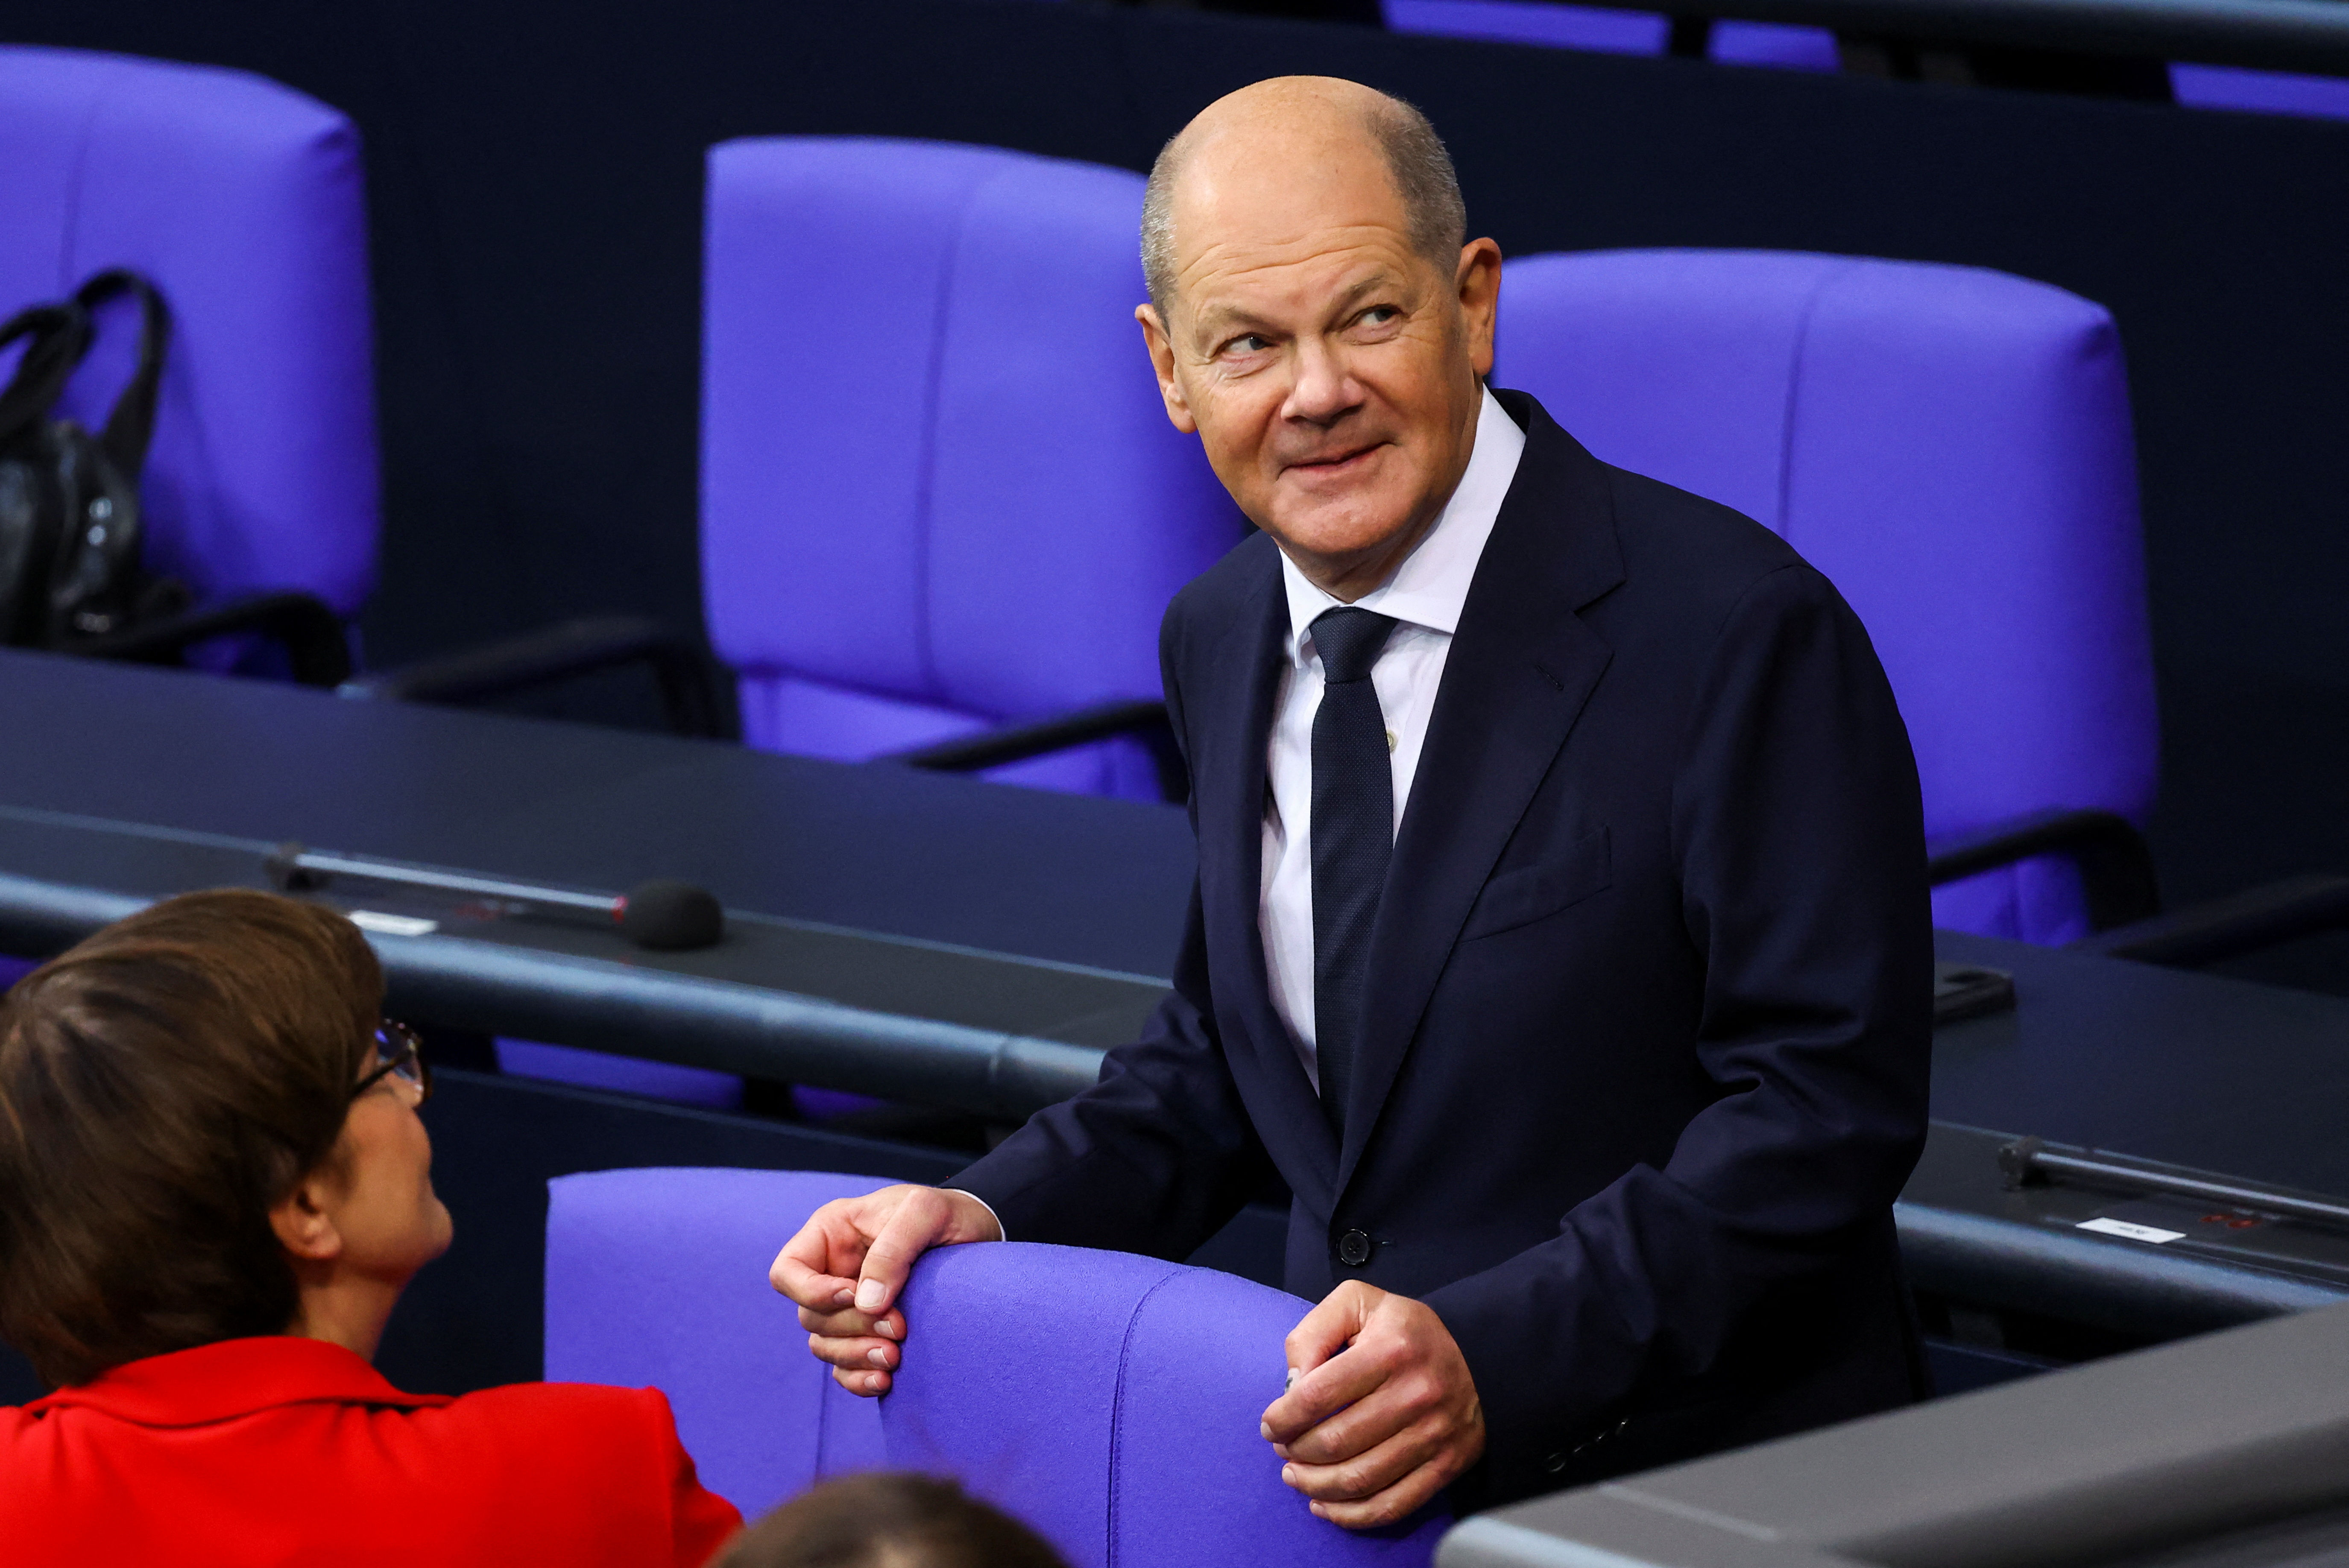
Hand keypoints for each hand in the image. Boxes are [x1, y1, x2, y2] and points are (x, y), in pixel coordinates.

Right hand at [769, 1184, 1002, 1395]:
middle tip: (899, 1327)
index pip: (787, 1272)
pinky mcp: (868, 1334)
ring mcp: (847, 1307)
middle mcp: (831, 1273)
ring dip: (855, 1355)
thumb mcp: (924, 1212)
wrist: (981, 1232)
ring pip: (825, 1346)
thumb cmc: (947, 1213)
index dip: (811, 1292)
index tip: (853, 1295)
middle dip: (851, 1327)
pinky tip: (886, 1380)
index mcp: (830, 1235)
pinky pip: (845, 1367)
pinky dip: (859, 1377)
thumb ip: (893, 1250)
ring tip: (895, 1357)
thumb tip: (865, 1303)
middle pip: (810, 1316)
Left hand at [1260, 1281, 1484, 1528]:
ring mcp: (1435, 1435)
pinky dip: (1350, 1515)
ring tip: (1295, 1475)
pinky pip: (1392, 1505)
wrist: (1478, 1356)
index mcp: (1390, 1349)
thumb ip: (1315, 1331)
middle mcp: (1416, 1394)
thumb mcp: (1358, 1302)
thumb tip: (1292, 1383)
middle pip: (1336, 1442)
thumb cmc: (1404, 1331)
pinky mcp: (1446, 1465)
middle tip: (1283, 1448)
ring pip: (1359, 1479)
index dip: (1283, 1417)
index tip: (1271, 1424)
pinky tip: (1323, 1505)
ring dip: (1315, 1485)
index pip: (1317, 1394)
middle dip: (1295, 1451)